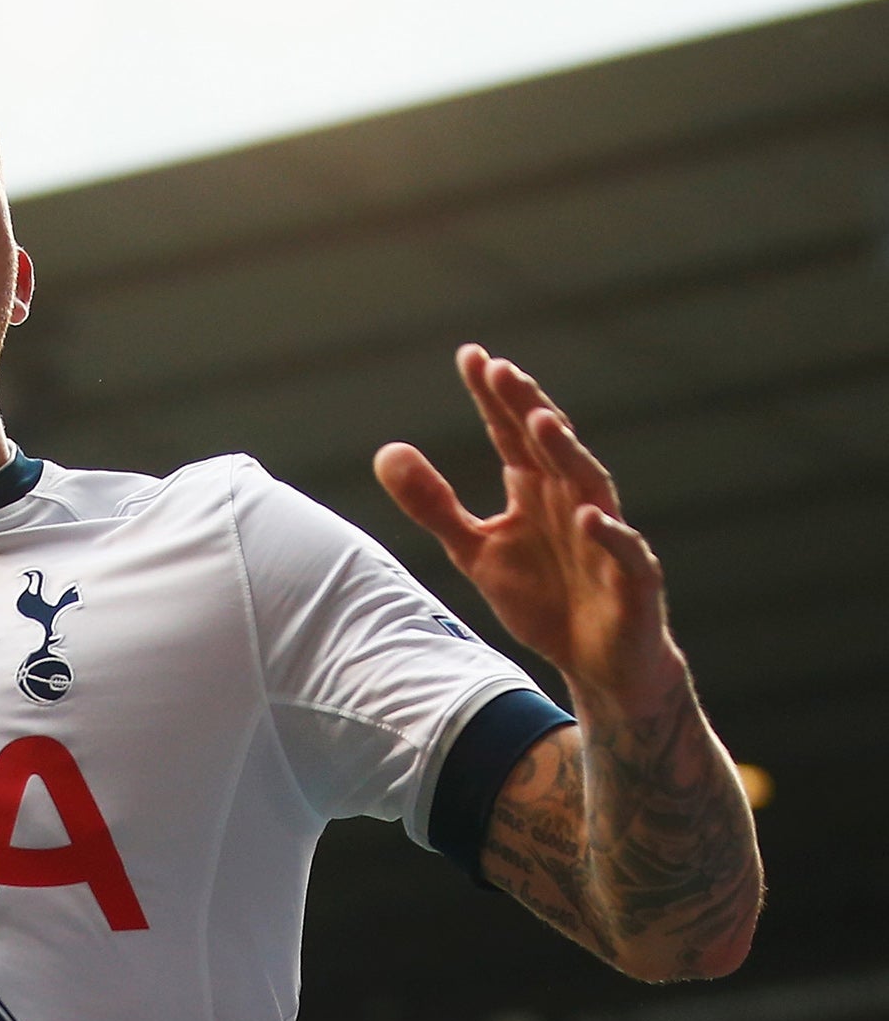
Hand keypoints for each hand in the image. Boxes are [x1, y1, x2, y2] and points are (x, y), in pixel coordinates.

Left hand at [374, 344, 682, 715]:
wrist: (597, 664)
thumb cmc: (542, 599)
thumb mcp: (474, 550)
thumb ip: (433, 504)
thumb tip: (386, 451)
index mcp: (536, 489)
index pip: (511, 433)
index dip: (493, 397)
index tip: (471, 356)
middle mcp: (573, 500)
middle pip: (549, 446)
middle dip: (526, 408)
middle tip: (500, 370)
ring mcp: (607, 537)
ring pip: (590, 485)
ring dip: (567, 454)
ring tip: (541, 422)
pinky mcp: (633, 579)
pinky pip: (624, 552)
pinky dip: (608, 533)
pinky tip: (587, 514)